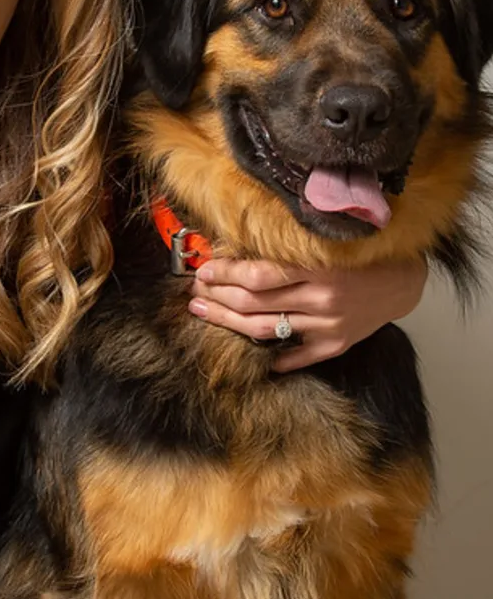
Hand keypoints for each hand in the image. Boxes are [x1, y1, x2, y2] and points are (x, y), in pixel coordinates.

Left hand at [188, 257, 426, 372]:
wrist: (403, 281)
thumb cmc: (360, 254)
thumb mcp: (325, 242)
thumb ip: (288, 249)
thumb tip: (239, 248)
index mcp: (317, 267)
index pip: (258, 275)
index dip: (225, 273)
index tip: (203, 269)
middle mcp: (321, 298)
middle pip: (254, 302)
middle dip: (218, 296)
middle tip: (195, 292)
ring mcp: (328, 325)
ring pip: (266, 328)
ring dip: (228, 320)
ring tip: (204, 311)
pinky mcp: (336, 344)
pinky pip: (296, 355)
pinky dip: (272, 356)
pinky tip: (246, 352)